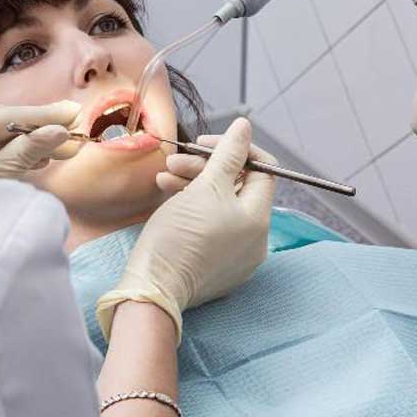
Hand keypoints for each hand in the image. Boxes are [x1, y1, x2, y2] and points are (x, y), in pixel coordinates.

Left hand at [0, 101, 81, 178]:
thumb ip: (23, 154)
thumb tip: (56, 131)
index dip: (40, 115)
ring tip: (62, 146)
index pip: (1, 118)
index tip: (73, 113)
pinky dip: (12, 152)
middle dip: (37, 124)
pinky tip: (36, 158)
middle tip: (74, 124)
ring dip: (28, 140)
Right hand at [96, 118, 276, 342]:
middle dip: (207, 168)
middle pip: (238, 187)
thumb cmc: (179, 237)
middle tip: (176, 160)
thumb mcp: (204, 188)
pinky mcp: (218, 266)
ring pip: (222, 206)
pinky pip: (213, 226)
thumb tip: (244, 127)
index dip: (237, 150)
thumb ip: (228, 155)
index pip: (263, 171)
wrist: (153, 289)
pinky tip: (168, 195)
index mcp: (258, 218)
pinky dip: (194, 208)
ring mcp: (238, 255)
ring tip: (164, 176)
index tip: (206, 144)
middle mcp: (256, 239)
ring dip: (195, 184)